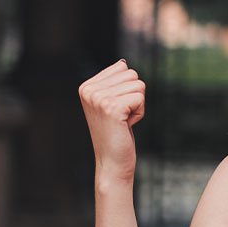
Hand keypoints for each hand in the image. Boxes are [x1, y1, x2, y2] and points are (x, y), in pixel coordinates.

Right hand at [78, 60, 145, 181]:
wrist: (111, 163)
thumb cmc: (115, 134)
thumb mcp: (111, 104)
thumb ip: (115, 83)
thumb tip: (123, 63)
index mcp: (86, 86)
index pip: (122, 68)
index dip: (127, 90)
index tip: (116, 110)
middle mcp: (89, 90)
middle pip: (131, 74)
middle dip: (134, 96)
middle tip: (121, 117)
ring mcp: (99, 98)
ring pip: (138, 85)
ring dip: (137, 105)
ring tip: (123, 121)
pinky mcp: (112, 108)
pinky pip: (140, 98)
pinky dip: (140, 113)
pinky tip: (126, 125)